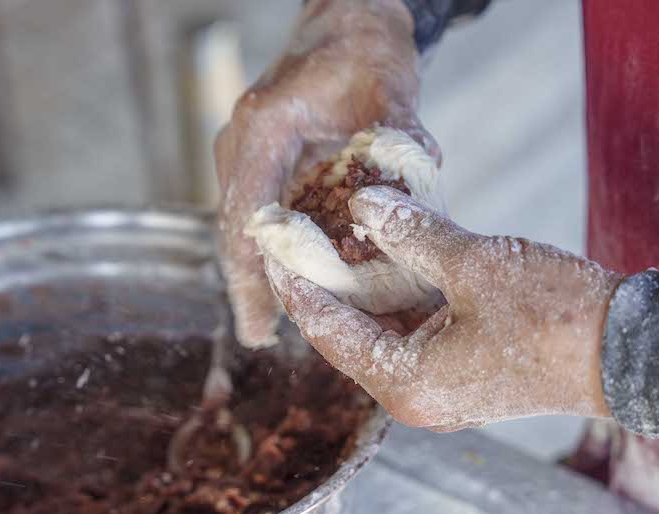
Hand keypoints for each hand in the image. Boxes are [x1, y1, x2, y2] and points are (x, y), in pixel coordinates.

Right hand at [215, 0, 436, 347]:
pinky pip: (258, 210)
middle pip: (235, 227)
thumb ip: (403, 136)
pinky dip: (273, 246)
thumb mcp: (390, 89)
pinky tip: (292, 278)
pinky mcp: (262, 158)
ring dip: (258, 269)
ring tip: (271, 322)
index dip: (252, 273)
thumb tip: (423, 182)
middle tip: (262, 335)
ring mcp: (247, 150)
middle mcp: (244, 142)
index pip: (247, 213)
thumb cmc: (365, 49)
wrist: (347, 19)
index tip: (261, 320)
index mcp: (265, 128)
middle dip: (249, 283)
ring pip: (242, 223)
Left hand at [265, 186, 622, 430]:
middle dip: (331, 287)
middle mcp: (416, 398)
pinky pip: (418, 337)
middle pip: (353, 338)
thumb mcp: (474, 263)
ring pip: (386, 335)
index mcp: (406, 383)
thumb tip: (364, 205)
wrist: (633, 351)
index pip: (331, 333)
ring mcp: (444, 391)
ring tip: (344, 241)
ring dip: (369, 291)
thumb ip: (411, 234)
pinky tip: (396, 260)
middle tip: (304, 240)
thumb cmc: (557, 315)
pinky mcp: (467, 376)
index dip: (300, 287)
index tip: (275, 251)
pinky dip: (404, 302)